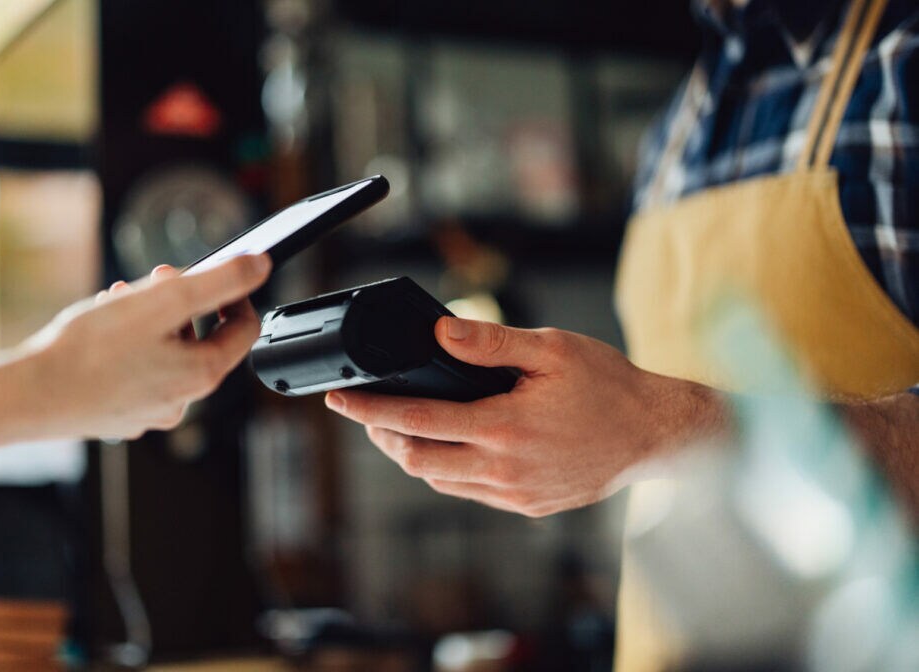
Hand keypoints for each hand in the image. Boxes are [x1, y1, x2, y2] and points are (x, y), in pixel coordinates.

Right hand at [0, 254, 270, 441]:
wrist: (29, 395)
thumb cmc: (89, 351)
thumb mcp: (163, 300)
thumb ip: (218, 281)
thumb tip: (259, 267)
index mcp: (201, 375)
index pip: (244, 330)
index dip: (234, 294)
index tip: (213, 274)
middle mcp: (181, 401)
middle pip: (200, 339)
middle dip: (180, 302)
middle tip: (152, 280)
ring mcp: (150, 411)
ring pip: (165, 352)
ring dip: (149, 318)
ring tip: (118, 299)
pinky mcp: (120, 413)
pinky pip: (138, 370)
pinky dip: (127, 344)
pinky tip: (99, 329)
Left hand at [324, 317, 728, 516]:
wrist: (657, 435)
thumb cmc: (610, 387)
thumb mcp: (552, 349)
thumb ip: (491, 343)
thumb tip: (438, 333)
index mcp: (505, 427)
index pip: (417, 420)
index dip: (370, 410)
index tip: (340, 399)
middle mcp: (505, 469)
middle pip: (416, 461)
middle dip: (381, 437)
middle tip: (364, 413)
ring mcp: (515, 493)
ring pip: (440, 481)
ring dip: (411, 455)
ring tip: (398, 426)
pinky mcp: (527, 506)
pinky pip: (469, 492)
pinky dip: (446, 469)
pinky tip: (445, 446)